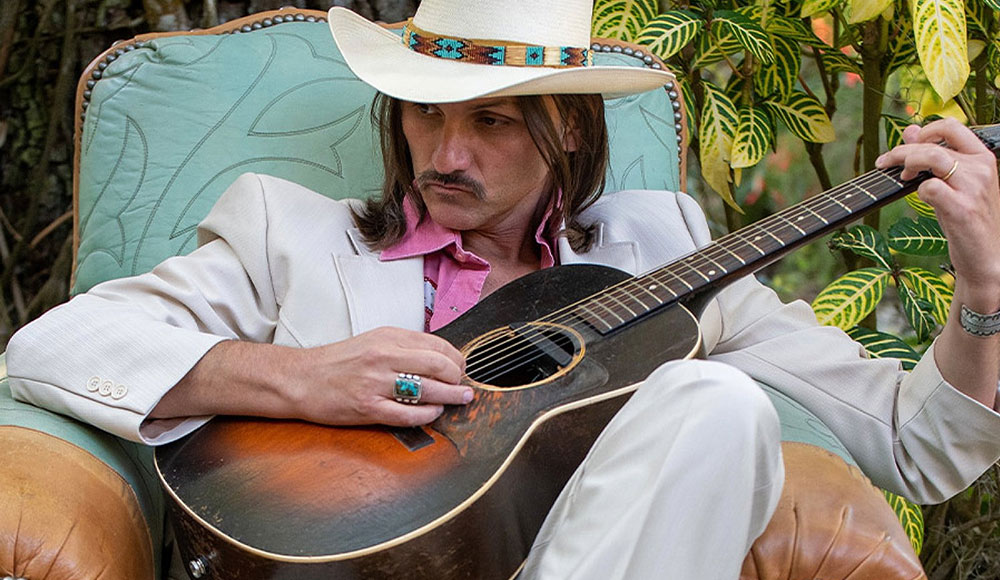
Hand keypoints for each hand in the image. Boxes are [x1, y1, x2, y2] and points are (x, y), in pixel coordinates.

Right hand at [287, 326, 471, 426]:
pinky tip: (434, 413)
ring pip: (428, 390)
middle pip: (439, 365)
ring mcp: (376, 383)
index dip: (456, 358)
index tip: (461, 367)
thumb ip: (404, 347)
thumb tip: (439, 358)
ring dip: (451, 397)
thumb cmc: (338, 362)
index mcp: (388, 337)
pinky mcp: (368, 407)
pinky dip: (428, 415)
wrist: (301, 378)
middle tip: (464, 387)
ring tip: (459, 400)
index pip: (437, 344)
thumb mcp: (373, 341)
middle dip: (459, 379)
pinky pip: (408, 414)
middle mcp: (384, 356)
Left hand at [875, 118, 999, 289]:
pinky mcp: (962, 208)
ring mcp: (973, 187)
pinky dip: (918, 191)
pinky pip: (929, 187)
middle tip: (885, 162)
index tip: (907, 144)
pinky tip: (922, 198)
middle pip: (933, 144)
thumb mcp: (954, 183)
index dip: (924, 131)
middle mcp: (982, 168)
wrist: (986, 255)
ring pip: (931, 158)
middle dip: (901, 151)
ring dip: (906, 163)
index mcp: (983, 157)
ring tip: (900, 176)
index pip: (951, 126)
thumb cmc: (967, 219)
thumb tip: (910, 130)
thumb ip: (935, 157)